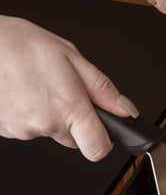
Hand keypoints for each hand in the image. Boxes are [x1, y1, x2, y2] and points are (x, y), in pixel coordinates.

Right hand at [0, 16, 137, 160]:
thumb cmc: (23, 46)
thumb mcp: (73, 58)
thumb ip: (103, 89)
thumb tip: (125, 109)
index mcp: (68, 107)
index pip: (97, 149)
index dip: (103, 142)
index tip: (103, 132)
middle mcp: (45, 124)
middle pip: (73, 139)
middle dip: (73, 121)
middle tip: (61, 92)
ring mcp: (21, 130)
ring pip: (48, 131)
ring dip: (47, 115)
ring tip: (36, 86)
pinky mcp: (4, 131)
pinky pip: (26, 128)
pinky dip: (27, 114)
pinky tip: (22, 92)